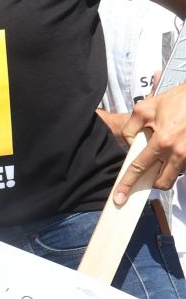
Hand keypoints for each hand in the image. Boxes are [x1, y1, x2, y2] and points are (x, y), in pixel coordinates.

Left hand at [113, 81, 185, 204]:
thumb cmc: (177, 100)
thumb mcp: (144, 108)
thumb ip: (130, 128)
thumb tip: (130, 143)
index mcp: (162, 141)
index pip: (139, 168)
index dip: (127, 184)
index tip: (119, 197)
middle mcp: (178, 152)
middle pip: (162, 182)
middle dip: (154, 181)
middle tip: (151, 169)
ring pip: (175, 176)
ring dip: (168, 170)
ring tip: (167, 151)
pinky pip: (185, 166)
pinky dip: (179, 161)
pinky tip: (178, 145)